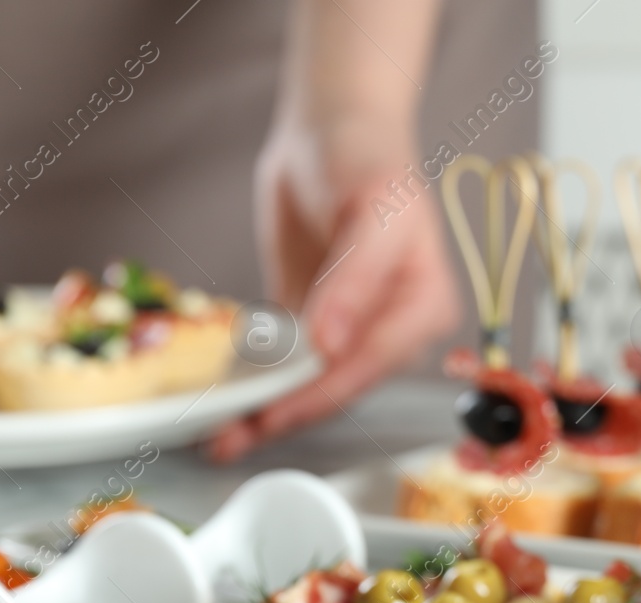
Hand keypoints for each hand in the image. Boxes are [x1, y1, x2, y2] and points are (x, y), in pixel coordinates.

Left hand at [207, 118, 459, 461]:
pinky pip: (285, 364)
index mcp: (423, 309)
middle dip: (285, 414)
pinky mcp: (314, 328)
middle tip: (228, 438)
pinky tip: (224, 403)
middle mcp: (392, 331)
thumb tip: (331, 344)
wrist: (334, 127)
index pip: (367, 366)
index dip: (318, 394)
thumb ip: (355, 279)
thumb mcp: (372, 209)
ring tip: (217, 435)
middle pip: (336, 387)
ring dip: (265, 411)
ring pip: (308, 385)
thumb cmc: (365, 156)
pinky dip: (255, 385)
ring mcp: (351, 332)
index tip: (272, 413)